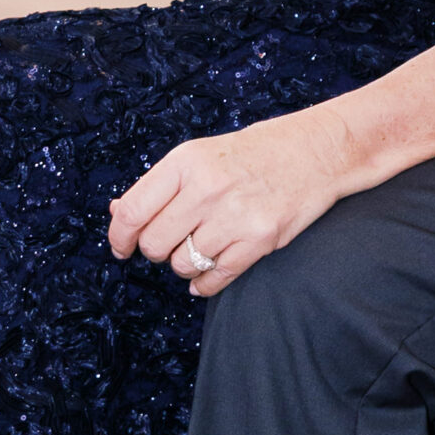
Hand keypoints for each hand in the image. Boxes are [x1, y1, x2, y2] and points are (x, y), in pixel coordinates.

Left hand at [108, 103, 353, 295]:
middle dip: (158, 249)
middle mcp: (207, 187)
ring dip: (185, 264)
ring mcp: (235, 215)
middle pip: (154, 244)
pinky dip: (205, 283)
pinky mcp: (259, 240)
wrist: (316, 151)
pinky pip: (214, 278)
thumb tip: (117, 214)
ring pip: (182, 265)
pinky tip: (211, 269)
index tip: (122, 248)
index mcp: (187, 160)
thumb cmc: (255, 153)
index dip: (119, 237)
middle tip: (174, 239)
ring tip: (202, 246)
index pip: (133, 211)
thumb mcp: (201, 154)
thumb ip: (160, 185)